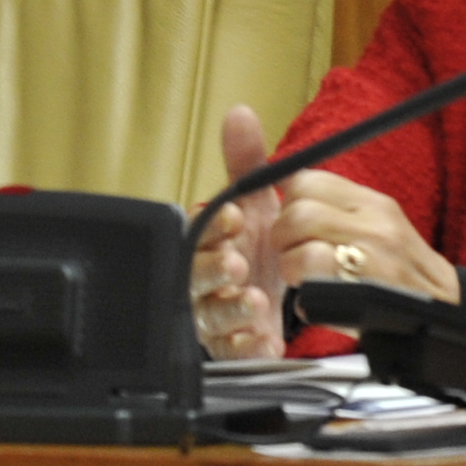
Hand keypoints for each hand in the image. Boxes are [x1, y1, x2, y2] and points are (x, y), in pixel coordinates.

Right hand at [190, 105, 287, 359]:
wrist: (273, 293)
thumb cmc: (254, 245)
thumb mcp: (256, 201)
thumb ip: (247, 162)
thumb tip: (240, 114)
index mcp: (204, 240)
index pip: (195, 230)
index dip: (213, 224)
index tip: (234, 216)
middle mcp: (200, 278)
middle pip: (192, 274)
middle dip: (212, 268)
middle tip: (237, 261)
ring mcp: (212, 314)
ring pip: (208, 314)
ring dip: (229, 307)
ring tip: (255, 299)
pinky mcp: (229, 346)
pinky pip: (229, 352)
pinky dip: (245, 347)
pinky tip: (263, 340)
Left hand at [265, 168, 459, 312]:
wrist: (451, 314)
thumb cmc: (402, 276)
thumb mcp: (380, 228)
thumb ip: (340, 212)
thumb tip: (289, 199)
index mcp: (374, 203)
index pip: (308, 181)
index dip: (289, 203)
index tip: (294, 225)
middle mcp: (376, 222)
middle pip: (298, 210)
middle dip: (282, 235)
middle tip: (290, 254)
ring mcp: (373, 256)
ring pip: (302, 240)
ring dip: (289, 262)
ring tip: (301, 276)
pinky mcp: (368, 289)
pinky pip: (315, 274)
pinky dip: (301, 290)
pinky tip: (312, 298)